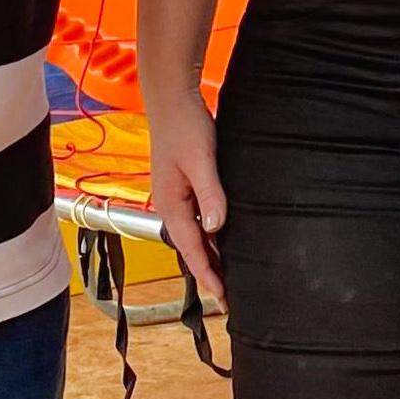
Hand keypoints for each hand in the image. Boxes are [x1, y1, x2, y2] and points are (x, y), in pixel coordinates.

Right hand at [146, 86, 228, 305]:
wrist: (173, 100)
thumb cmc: (184, 127)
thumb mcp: (201, 161)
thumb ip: (209, 194)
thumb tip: (216, 227)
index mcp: (170, 205)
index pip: (192, 250)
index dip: (208, 275)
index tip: (222, 298)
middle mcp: (171, 206)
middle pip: (192, 248)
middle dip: (209, 273)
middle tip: (228, 298)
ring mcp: (177, 198)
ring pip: (196, 236)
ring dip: (210, 256)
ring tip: (228, 277)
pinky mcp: (185, 187)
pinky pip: (198, 220)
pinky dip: (210, 236)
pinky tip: (223, 240)